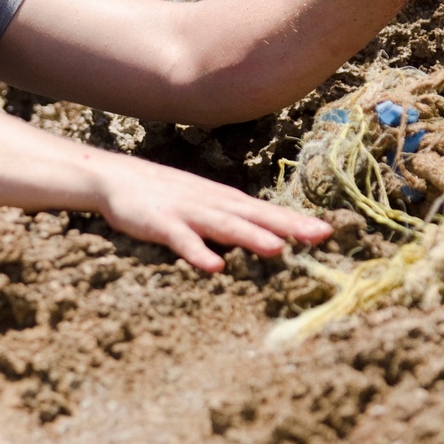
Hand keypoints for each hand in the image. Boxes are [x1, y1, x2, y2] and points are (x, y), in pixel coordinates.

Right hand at [92, 154, 331, 271]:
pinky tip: (214, 267)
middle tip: (321, 236)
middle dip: (288, 226)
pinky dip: (198, 253)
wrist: (114, 177)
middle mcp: (212, 203)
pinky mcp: (160, 224)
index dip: (295, 221)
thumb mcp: (203, 204)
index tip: (328, 231)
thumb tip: (264, 236)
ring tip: (278, 248)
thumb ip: (230, 219)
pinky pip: (182, 241)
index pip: (266, 211)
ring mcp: (187, 212)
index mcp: (224, 201)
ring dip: (251, 236)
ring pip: (224, 226)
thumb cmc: (163, 194)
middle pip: (255, 216)